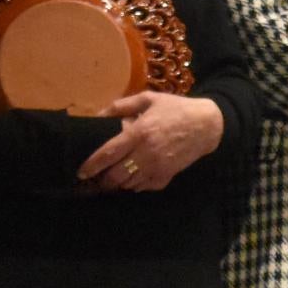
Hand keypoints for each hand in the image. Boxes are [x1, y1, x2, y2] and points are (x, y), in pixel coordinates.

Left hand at [78, 91, 225, 192]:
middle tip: (97, 177)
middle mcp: (146, 153)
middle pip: (116, 175)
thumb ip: (122, 106)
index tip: (81, 171)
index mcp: (139, 132)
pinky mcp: (167, 176)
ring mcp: (157, 167)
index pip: (109, 153)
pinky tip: (133, 176)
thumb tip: (99, 114)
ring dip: (118, 182)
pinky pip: (143, 187)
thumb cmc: (176, 109)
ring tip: (113, 176)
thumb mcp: (149, 99)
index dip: (92, 165)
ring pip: (128, 184)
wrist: (206, 125)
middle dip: (103, 179)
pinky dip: (135, 185)